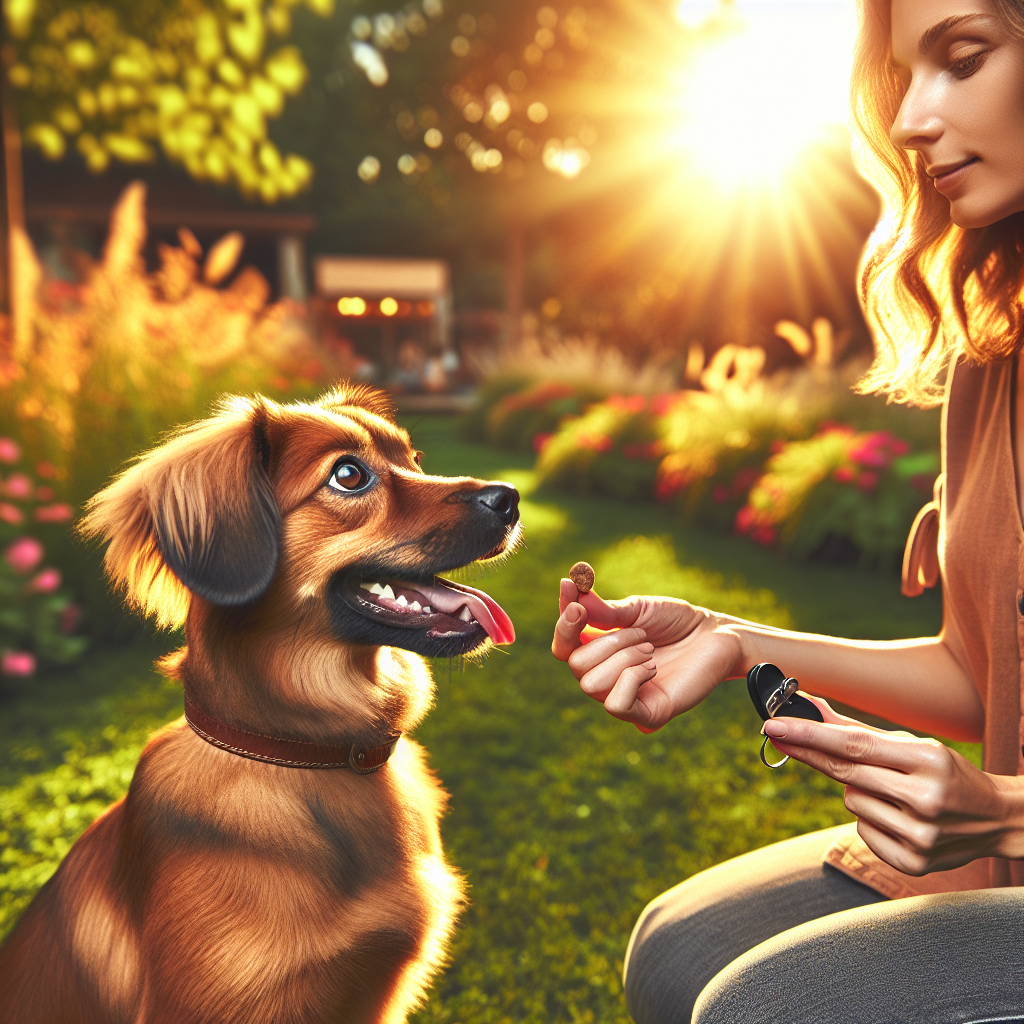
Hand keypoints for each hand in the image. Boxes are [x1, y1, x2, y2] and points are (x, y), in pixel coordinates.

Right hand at [551, 579, 741, 730]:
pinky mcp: (646, 714)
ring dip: (622, 657)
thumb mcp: (636, 609)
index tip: (574, 594)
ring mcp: (624, 697)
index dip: (564, 624)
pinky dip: (630, 680)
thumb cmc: (676, 621)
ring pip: (590, 684)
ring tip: (651, 650)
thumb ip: (603, 610)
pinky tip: (652, 669)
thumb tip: (571, 591)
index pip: (563, 645)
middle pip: (574, 664)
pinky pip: (615, 705)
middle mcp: (606, 676)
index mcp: (599, 650)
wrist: (717, 635)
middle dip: (608, 642)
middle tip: (642, 635)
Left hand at [763, 697, 1023, 873]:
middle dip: (807, 751)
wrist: (997, 819)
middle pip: (845, 773)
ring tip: (890, 790)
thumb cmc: (947, 772)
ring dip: (856, 790)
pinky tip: (896, 816)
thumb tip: (812, 708)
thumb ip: (858, 730)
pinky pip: (861, 831)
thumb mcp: (912, 744)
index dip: (808, 734)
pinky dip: (868, 819)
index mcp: (929, 760)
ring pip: (851, 801)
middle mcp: (926, 799)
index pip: (854, 745)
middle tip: (776, 732)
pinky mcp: (914, 864)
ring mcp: (920, 836)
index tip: (773, 725)